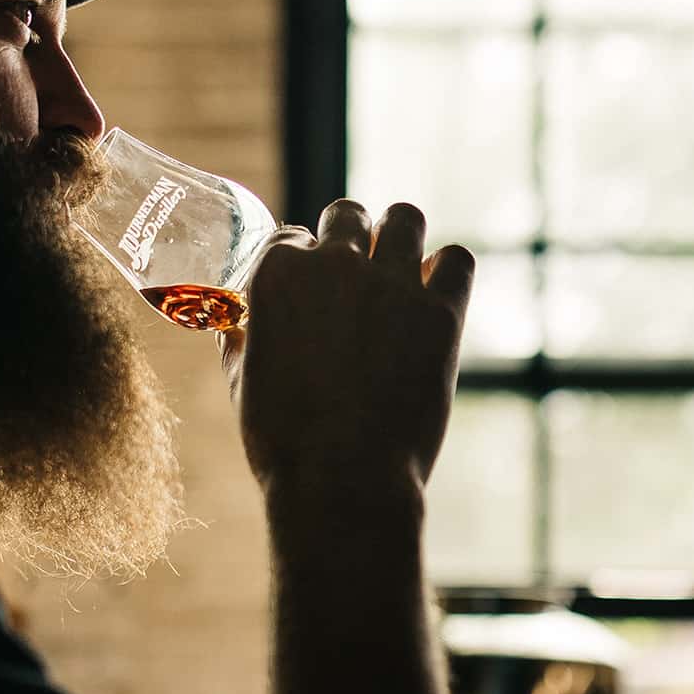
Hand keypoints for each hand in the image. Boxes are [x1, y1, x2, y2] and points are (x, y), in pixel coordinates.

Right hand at [221, 199, 474, 506]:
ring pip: (405, 217)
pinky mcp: (441, 312)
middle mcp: (334, 264)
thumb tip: (235, 324)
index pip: (292, 237)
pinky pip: (458, 260)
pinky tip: (441, 290)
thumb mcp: (242, 382)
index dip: (303, 259)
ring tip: (402, 263)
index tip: (314, 283)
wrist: (342, 479)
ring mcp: (392, 284)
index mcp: (277, 274)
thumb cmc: (284, 440)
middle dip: (351, 234)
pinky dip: (450, 269)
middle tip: (358, 269)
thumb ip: (240, 339)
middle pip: (347, 214)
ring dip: (400, 234)